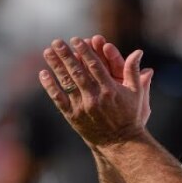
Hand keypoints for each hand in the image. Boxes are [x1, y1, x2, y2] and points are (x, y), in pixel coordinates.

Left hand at [39, 35, 153, 147]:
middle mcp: (95, 97)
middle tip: (57, 41)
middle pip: (78, 71)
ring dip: (56, 66)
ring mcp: (83, 107)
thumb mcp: (136, 93)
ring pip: (67, 83)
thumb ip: (133, 71)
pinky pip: (59, 99)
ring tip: (48, 52)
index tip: (76, 39)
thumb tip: (138, 52)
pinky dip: (50, 86)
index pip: (95, 66)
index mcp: (110, 89)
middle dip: (66, 55)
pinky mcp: (73, 116)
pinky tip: (43, 73)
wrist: (120, 143)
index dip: (85, 51)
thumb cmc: (129, 115)